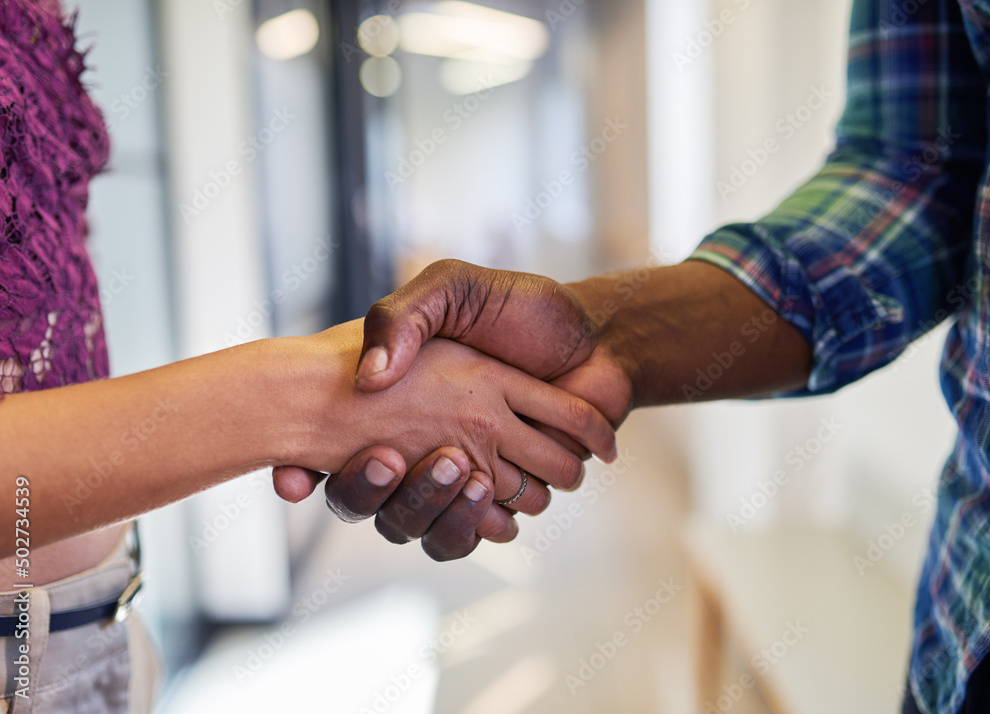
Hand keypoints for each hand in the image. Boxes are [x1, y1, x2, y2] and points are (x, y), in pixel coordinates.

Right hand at [275, 261, 633, 558]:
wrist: (598, 338)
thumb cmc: (523, 309)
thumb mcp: (452, 288)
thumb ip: (402, 317)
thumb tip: (366, 380)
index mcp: (403, 404)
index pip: (333, 450)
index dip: (305, 469)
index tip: (296, 477)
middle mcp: (427, 444)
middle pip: (375, 502)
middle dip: (376, 493)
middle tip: (389, 461)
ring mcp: (470, 471)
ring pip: (424, 523)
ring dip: (433, 507)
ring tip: (456, 467)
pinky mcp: (510, 491)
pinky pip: (479, 530)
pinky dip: (481, 521)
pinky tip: (487, 492)